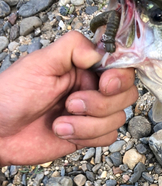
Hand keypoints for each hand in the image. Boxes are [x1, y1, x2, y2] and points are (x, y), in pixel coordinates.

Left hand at [0, 31, 137, 166]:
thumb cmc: (12, 96)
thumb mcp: (40, 63)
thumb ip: (73, 47)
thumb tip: (101, 51)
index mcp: (84, 67)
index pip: (122, 67)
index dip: (119, 78)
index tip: (103, 84)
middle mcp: (92, 88)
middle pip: (126, 95)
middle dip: (99, 104)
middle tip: (70, 104)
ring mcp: (92, 113)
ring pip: (117, 119)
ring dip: (87, 125)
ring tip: (59, 123)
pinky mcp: (89, 135)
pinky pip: (108, 138)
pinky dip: (87, 137)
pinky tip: (64, 132)